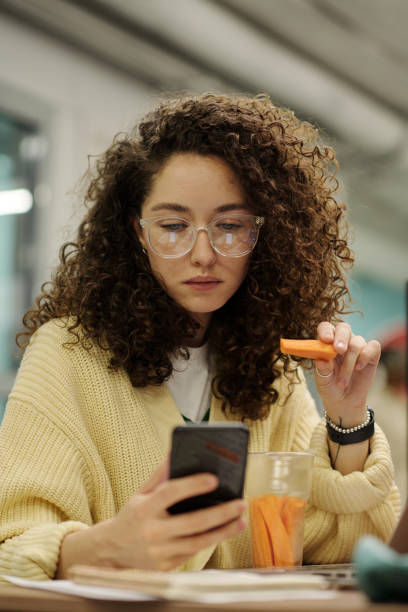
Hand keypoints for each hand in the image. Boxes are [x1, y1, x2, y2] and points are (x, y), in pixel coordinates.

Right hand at [102, 459, 246, 570]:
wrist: (112, 551)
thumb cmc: (132, 516)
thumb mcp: (140, 493)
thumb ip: (159, 474)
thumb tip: (176, 451)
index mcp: (143, 509)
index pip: (170, 493)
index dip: (192, 485)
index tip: (214, 478)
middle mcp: (151, 532)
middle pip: (192, 523)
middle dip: (220, 513)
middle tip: (240, 503)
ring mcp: (159, 553)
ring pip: (199, 542)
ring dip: (224, 531)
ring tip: (241, 519)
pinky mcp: (166, 568)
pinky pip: (194, 553)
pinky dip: (211, 541)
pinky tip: (225, 531)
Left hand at [313, 322, 380, 427]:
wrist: (344, 402)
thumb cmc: (330, 388)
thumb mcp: (322, 382)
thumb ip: (322, 370)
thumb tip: (321, 360)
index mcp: (326, 343)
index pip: (326, 328)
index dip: (326, 330)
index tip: (326, 340)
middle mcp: (342, 342)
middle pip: (343, 328)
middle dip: (341, 338)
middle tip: (338, 350)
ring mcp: (357, 347)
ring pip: (356, 343)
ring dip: (349, 362)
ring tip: (342, 382)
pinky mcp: (371, 354)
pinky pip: (373, 346)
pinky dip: (366, 355)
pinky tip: (359, 368)